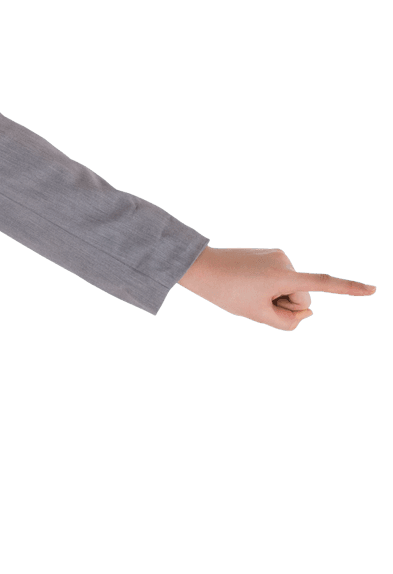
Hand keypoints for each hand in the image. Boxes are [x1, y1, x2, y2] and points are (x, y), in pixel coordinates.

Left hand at [177, 246, 375, 330]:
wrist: (200, 266)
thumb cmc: (226, 292)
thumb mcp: (258, 315)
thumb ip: (289, 321)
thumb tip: (309, 311)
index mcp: (282, 276)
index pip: (322, 285)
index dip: (349, 289)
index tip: (373, 290)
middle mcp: (285, 261)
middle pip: (300, 297)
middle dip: (284, 304)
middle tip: (254, 300)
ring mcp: (278, 255)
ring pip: (290, 288)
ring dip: (274, 295)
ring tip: (246, 290)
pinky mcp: (270, 253)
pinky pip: (280, 278)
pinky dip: (269, 285)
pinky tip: (247, 282)